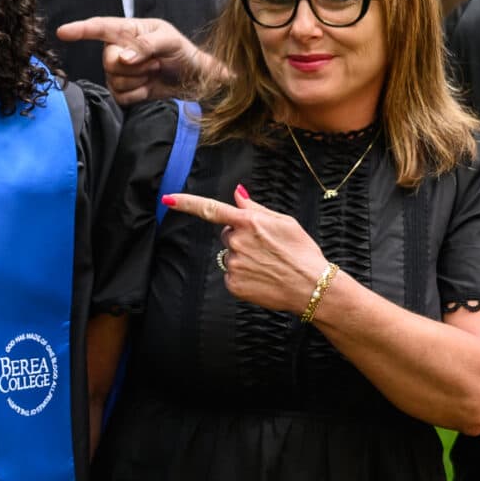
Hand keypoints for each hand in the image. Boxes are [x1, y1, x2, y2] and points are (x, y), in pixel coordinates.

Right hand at [56, 15, 217, 105]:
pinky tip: (149, 87)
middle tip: (155, 62)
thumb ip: (146, 45)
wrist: (193, 79)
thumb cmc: (182, 52)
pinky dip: (138, 94)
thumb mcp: (170, 41)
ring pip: (114, 80)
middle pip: (108, 61)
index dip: (80, 29)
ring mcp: (119, 72)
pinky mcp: (123, 91)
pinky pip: (120, 96)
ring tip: (154, 72)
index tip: (63, 32)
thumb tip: (123, 58)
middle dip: (135, 65)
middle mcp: (119, 49)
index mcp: (128, 30)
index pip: (100, 27)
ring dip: (139, 80)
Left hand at [162, 185, 332, 313]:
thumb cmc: (302, 251)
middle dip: (241, 238)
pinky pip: (232, 275)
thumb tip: (237, 194)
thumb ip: (255, 208)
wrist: (312, 286)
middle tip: (266, 248)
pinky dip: (244, 276)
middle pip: (227, 235)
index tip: (167, 199)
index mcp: (249, 222)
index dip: (186, 203)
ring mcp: (234, 264)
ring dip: (244, 258)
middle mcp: (237, 242)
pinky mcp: (234, 284)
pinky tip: (263, 278)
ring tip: (268, 265)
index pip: (210, 209)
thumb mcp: (284, 222)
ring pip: (230, 256)